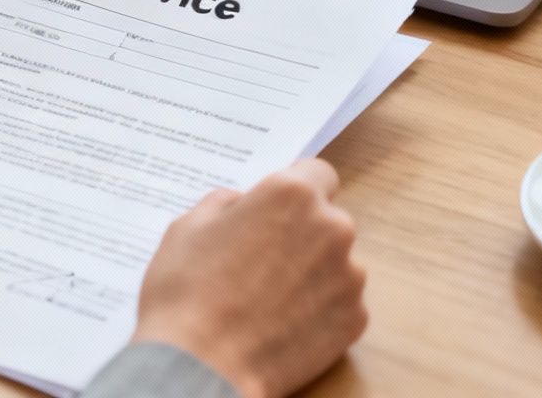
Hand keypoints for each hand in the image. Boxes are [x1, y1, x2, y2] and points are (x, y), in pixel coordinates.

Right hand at [129, 159, 367, 397]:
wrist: (200, 367)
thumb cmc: (186, 293)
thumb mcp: (188, 227)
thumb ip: (225, 204)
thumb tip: (241, 205)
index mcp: (291, 194)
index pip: (316, 173)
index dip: (295, 189)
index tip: (279, 209)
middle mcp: (331, 228)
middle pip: (327, 219)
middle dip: (301, 233)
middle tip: (261, 260)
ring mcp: (349, 276)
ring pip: (335, 262)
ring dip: (312, 272)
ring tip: (269, 299)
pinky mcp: (355, 319)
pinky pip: (340, 302)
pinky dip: (318, 310)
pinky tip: (283, 324)